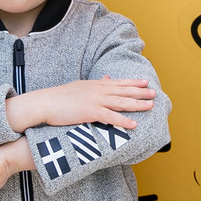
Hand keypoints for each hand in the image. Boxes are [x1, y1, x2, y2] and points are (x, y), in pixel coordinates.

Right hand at [8, 78, 153, 132]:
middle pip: (124, 91)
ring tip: (151, 106)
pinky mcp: (91, 112)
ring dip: (137, 104)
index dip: (133, 82)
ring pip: (121, 102)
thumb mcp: (80, 86)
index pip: (118, 82)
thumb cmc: (60, 97)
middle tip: (154, 93)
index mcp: (96, 84)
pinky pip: (111, 117)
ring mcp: (95, 100)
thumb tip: (106, 77)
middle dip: (141, 92)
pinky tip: (134, 124)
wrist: (45, 102)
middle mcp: (98, 90)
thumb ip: (95, 83)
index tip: (145, 82)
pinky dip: (123, 120)